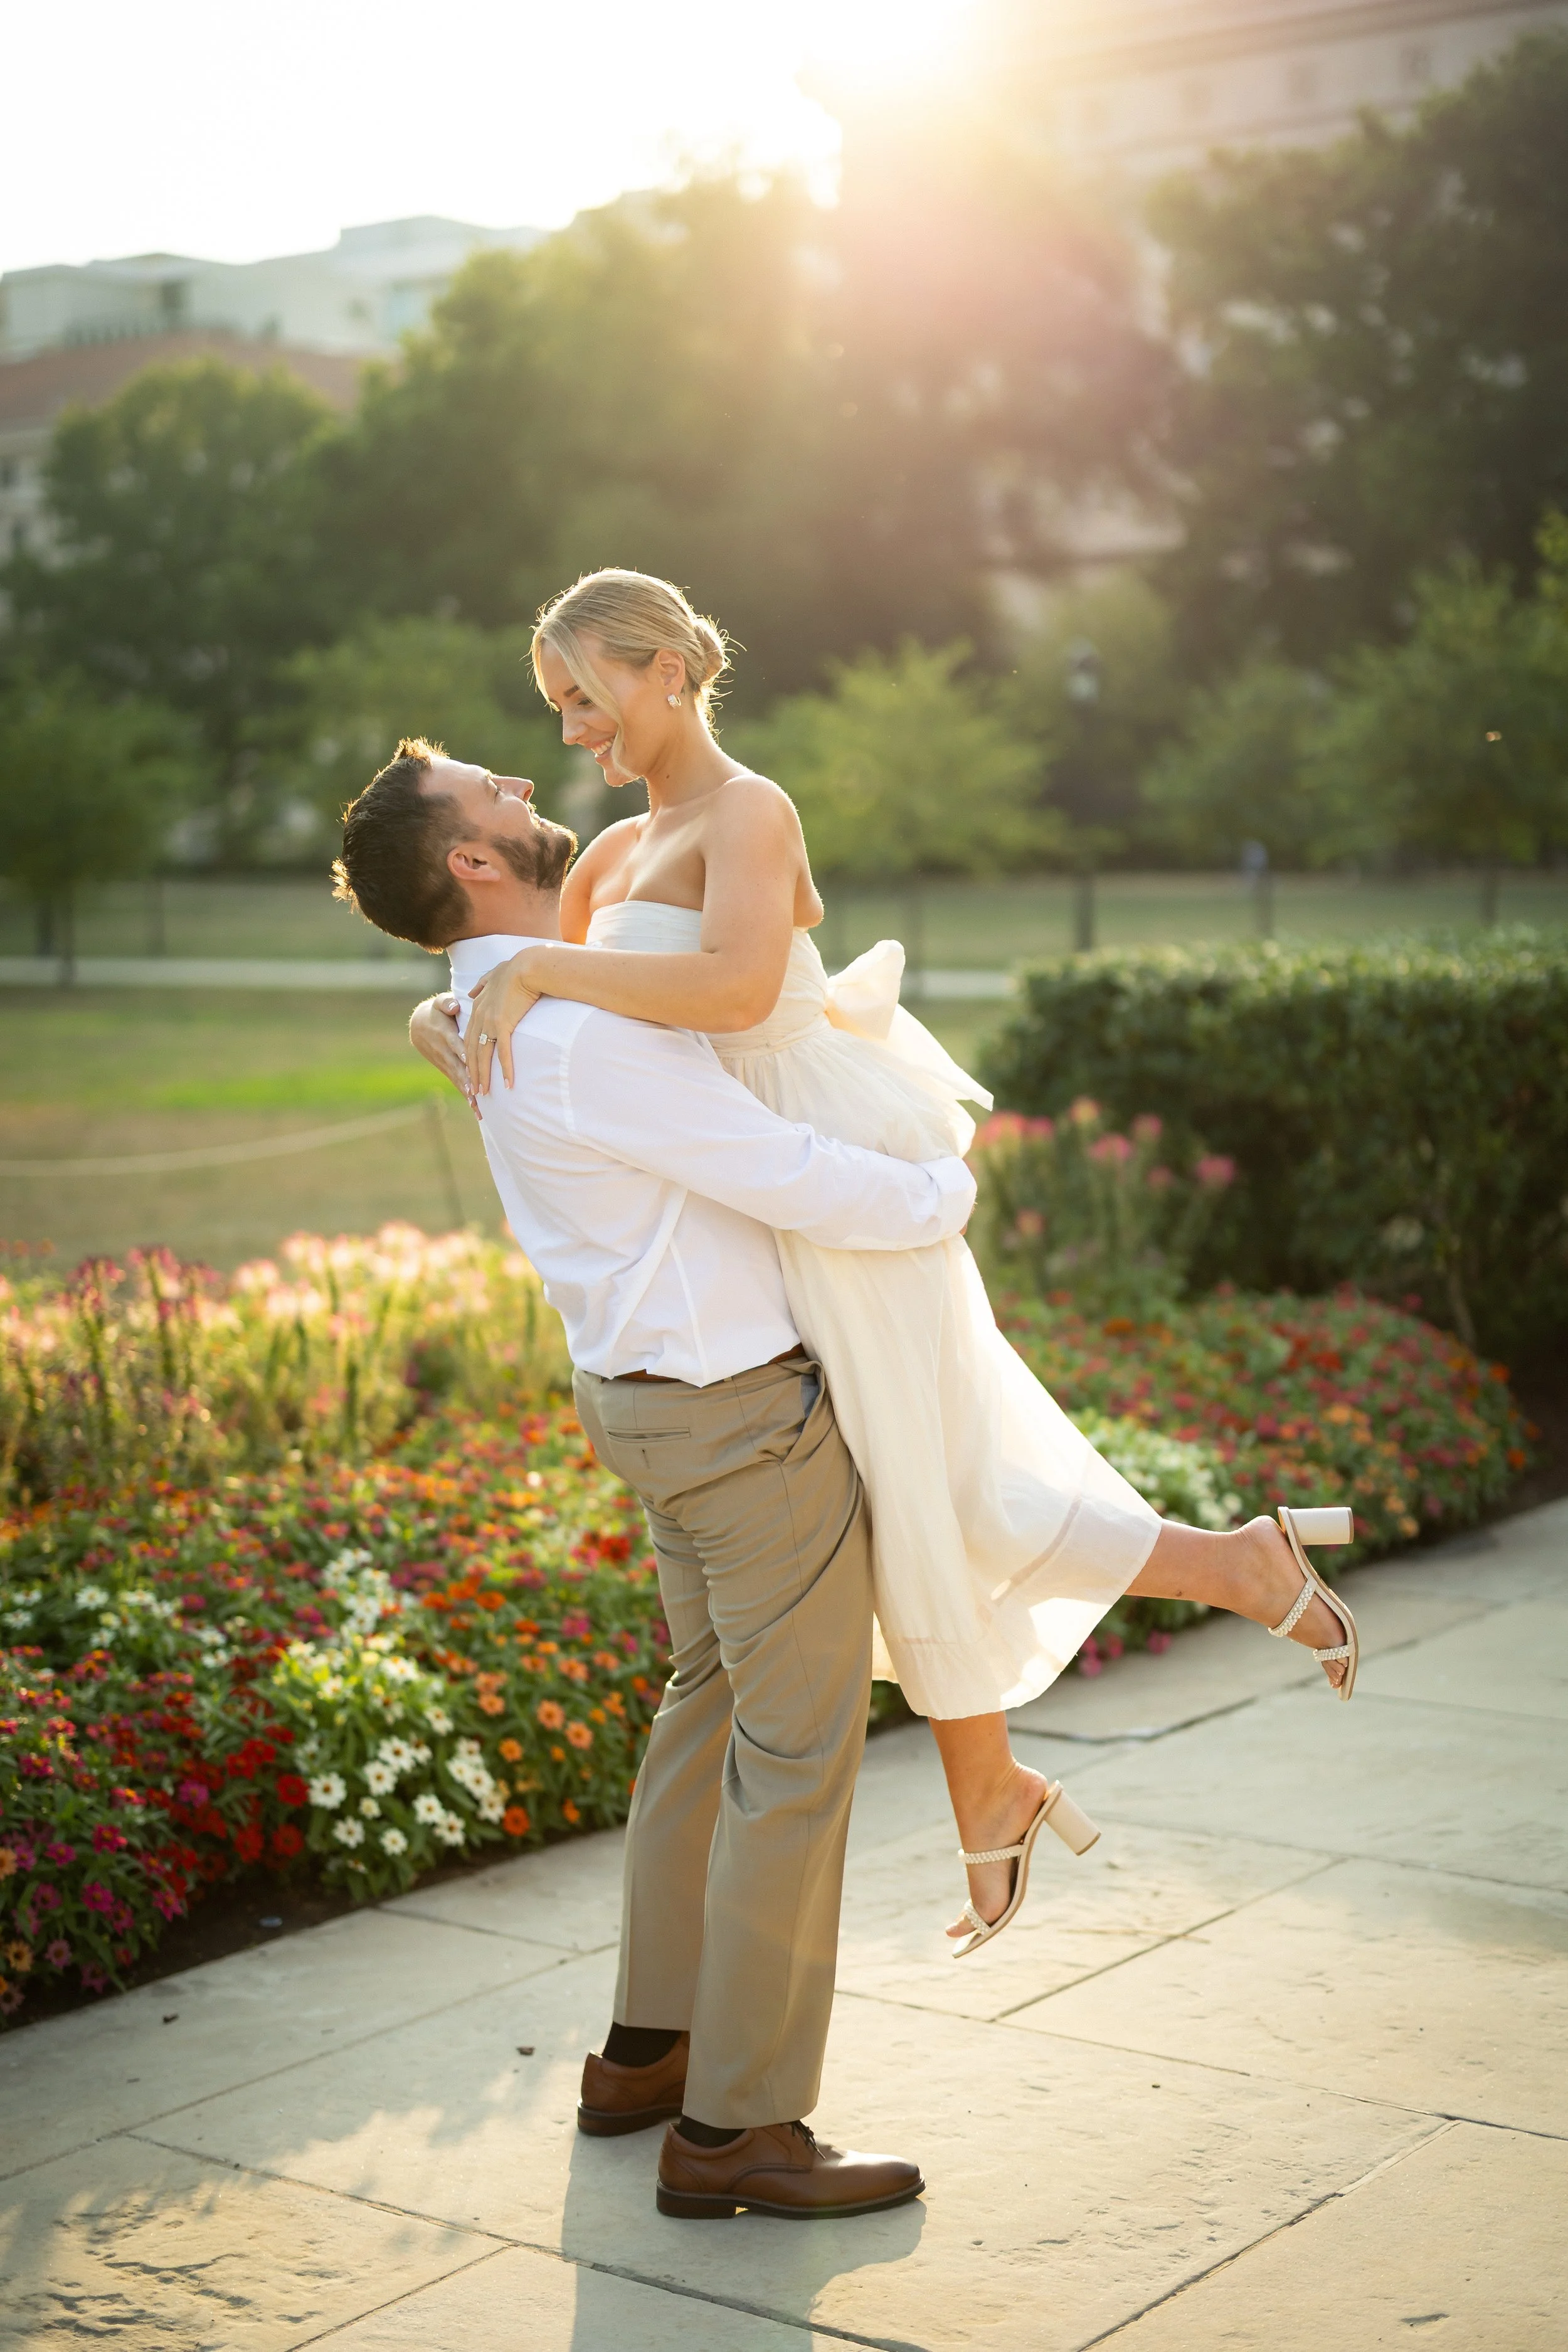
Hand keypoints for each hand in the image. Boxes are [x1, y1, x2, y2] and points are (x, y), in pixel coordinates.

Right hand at [409, 994, 472, 1106]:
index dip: (461, 1052)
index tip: (468, 1061)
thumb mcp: (439, 1003)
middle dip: (466, 1080)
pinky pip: (457, 1083)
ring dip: (467, 1093)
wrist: (419, 1026)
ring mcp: (445, 1063)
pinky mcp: (448, 1070)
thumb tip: (453, 1006)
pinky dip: (466, 1096)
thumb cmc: (436, 1012)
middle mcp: (444, 1052)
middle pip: (457, 1067)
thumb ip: (446, 1003)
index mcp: (444, 1035)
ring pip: (457, 1079)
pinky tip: (476, 1109)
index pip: (454, 1044)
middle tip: (476, 1093)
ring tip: (478, 1107)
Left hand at [466, 949, 543, 1094]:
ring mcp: (490, 1021)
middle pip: (471, 1050)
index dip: (468, 1055)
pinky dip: (504, 1069)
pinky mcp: (504, 1025)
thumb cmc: (515, 968)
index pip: (469, 1036)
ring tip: (484, 1092)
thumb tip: (470, 992)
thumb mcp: (492, 975)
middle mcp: (479, 1016)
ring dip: (483, 1076)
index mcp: (477, 1007)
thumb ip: (480, 984)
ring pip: (483, 1055)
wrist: (527, 967)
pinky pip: (503, 1052)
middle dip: (471, 1072)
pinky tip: (507, 1083)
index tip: (470, 1069)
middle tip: (473, 1089)